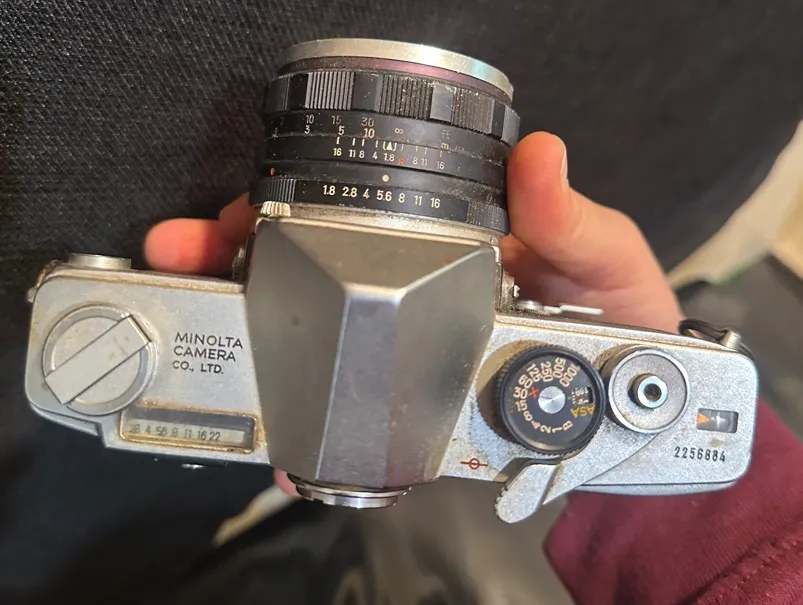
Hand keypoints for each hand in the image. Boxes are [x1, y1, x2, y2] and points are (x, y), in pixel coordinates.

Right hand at [144, 132, 681, 493]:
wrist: (625, 413)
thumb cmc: (618, 323)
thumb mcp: (606, 264)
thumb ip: (574, 223)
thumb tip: (541, 157)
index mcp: (446, 242)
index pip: (351, 210)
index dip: (288, 208)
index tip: (236, 214)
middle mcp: (412, 289)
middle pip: (304, 271)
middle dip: (232, 264)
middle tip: (180, 259)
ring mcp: (404, 350)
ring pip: (310, 339)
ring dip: (249, 341)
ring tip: (209, 344)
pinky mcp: (406, 408)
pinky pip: (345, 411)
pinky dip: (303, 422)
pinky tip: (279, 436)